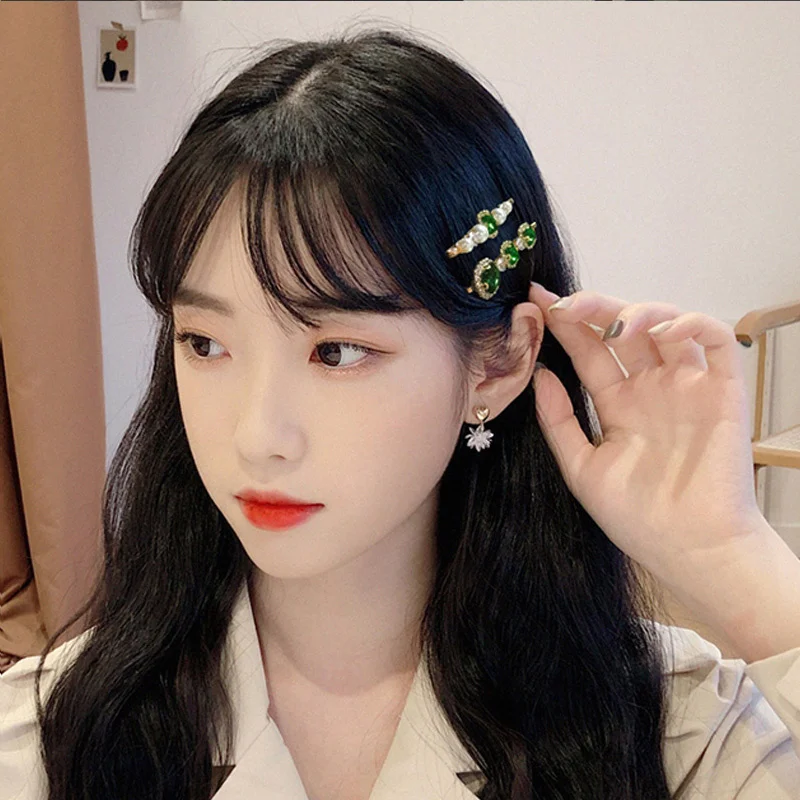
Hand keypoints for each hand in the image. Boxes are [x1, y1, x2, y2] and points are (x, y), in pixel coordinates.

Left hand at [528, 281, 765, 589]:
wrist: (690, 550)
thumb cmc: (636, 517)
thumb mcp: (581, 468)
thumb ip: (558, 421)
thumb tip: (539, 374)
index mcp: (618, 404)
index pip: (588, 351)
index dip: (565, 326)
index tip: (536, 305)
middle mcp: (651, 387)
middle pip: (622, 330)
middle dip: (592, 308)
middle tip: (562, 303)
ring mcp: (687, 385)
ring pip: (665, 325)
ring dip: (637, 311)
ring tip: (610, 323)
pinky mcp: (723, 390)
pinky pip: (714, 341)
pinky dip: (690, 323)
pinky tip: (660, 330)